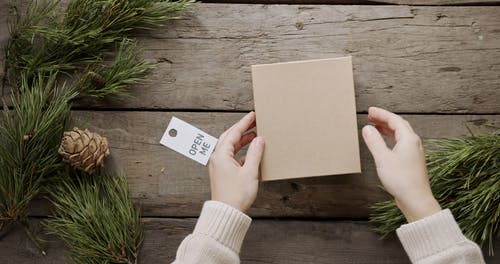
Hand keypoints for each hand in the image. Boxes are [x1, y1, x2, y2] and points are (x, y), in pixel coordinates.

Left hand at [209, 112, 264, 212]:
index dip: (244, 123)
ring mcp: (219, 166)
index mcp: (221, 155)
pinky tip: (250, 153)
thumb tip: (259, 140)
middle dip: (241, 129)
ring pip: (230, 147)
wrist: (227, 213)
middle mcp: (217, 158)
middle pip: (229, 138)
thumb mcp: (250, 172)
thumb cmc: (236, 195)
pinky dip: (241, 152)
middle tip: (253, 122)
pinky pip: (231, 157)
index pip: (234, 133)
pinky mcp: (222, 173)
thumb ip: (255, 153)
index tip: (252, 115)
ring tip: (254, 135)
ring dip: (242, 141)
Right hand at [362, 107, 440, 221]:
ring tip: (375, 127)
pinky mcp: (412, 161)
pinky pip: (401, 143)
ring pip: (400, 135)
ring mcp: (414, 153)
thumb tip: (367, 129)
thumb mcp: (383, 158)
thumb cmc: (401, 180)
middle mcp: (413, 143)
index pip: (394, 120)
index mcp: (408, 139)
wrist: (416, 199)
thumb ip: (374, 142)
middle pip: (399, 125)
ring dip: (387, 129)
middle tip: (371, 116)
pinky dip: (391, 139)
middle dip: (384, 119)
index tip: (370, 110)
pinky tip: (384, 144)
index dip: (381, 113)